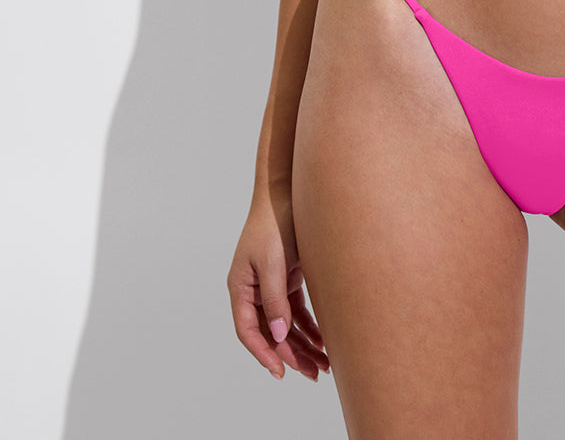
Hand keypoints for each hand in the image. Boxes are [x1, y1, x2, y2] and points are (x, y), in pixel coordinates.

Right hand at [227, 187, 329, 380]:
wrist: (287, 191)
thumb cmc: (275, 223)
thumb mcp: (273, 263)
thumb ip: (274, 299)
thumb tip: (278, 335)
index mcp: (240, 287)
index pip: (248, 331)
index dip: (264, 353)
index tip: (281, 371)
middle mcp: (252, 290)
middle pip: (270, 332)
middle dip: (291, 354)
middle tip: (313, 374)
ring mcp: (269, 285)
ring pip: (285, 324)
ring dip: (302, 344)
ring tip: (323, 365)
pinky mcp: (286, 278)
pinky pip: (296, 310)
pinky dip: (309, 326)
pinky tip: (323, 340)